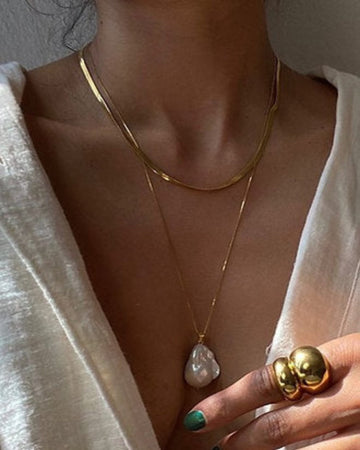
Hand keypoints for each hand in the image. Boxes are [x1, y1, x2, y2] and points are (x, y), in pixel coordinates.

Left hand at [183, 333, 359, 448]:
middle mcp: (358, 394)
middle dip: (242, 441)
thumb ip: (320, 369)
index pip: (270, 381)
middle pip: (282, 425)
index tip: (200, 417)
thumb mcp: (355, 352)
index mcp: (345, 357)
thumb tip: (272, 394)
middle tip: (215, 449)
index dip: (230, 402)